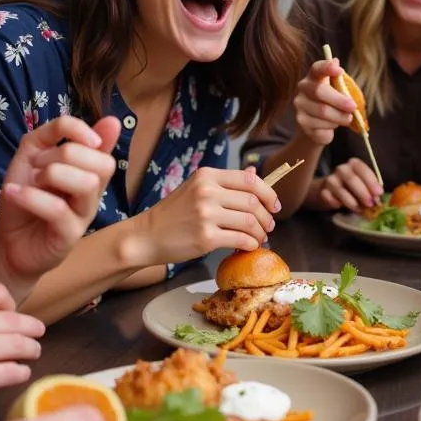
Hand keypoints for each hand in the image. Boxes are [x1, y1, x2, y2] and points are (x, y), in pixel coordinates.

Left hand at [0, 115, 119, 283]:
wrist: (9, 242)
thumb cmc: (26, 197)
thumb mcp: (34, 156)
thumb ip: (60, 134)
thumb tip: (111, 120)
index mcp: (89, 172)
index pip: (102, 145)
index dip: (80, 131)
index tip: (56, 139)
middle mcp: (93, 193)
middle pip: (102, 163)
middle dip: (65, 153)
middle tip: (38, 165)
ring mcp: (84, 216)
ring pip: (87, 184)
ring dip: (52, 174)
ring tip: (31, 180)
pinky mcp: (69, 237)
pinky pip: (58, 210)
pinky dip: (32, 197)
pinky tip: (13, 193)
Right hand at [0, 283, 45, 420]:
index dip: (13, 305)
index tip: (17, 316)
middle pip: (13, 319)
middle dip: (31, 328)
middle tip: (38, 334)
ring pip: (18, 344)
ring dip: (31, 349)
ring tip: (33, 354)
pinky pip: (10, 372)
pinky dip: (20, 373)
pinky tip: (19, 375)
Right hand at [137, 167, 280, 264]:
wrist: (147, 236)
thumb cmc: (174, 213)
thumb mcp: (196, 188)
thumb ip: (225, 184)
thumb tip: (255, 175)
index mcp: (207, 175)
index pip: (250, 179)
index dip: (268, 193)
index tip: (274, 205)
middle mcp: (207, 191)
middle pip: (253, 202)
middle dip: (267, 217)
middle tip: (269, 226)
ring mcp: (206, 214)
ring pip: (250, 221)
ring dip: (261, 232)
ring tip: (259, 237)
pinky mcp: (205, 237)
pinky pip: (240, 239)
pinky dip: (250, 244)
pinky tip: (248, 246)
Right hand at [293, 58, 357, 145]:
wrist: (318, 126)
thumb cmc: (332, 104)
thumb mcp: (339, 91)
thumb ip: (339, 80)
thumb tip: (336, 61)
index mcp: (314, 76)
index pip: (317, 68)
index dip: (327, 67)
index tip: (340, 70)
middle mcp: (303, 88)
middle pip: (319, 91)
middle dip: (339, 100)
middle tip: (353, 106)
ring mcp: (300, 106)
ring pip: (322, 111)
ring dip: (339, 116)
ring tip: (348, 118)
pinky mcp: (302, 122)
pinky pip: (321, 124)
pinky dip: (333, 125)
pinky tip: (335, 123)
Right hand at [309, 158, 382, 211]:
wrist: (331, 191)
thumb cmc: (352, 188)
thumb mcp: (363, 185)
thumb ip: (370, 190)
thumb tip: (377, 200)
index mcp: (354, 164)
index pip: (362, 169)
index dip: (371, 181)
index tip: (379, 193)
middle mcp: (341, 169)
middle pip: (351, 178)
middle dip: (362, 192)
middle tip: (370, 204)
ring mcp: (330, 179)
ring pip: (339, 189)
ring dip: (351, 201)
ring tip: (359, 210)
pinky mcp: (322, 191)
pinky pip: (327, 197)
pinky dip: (334, 202)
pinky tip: (339, 207)